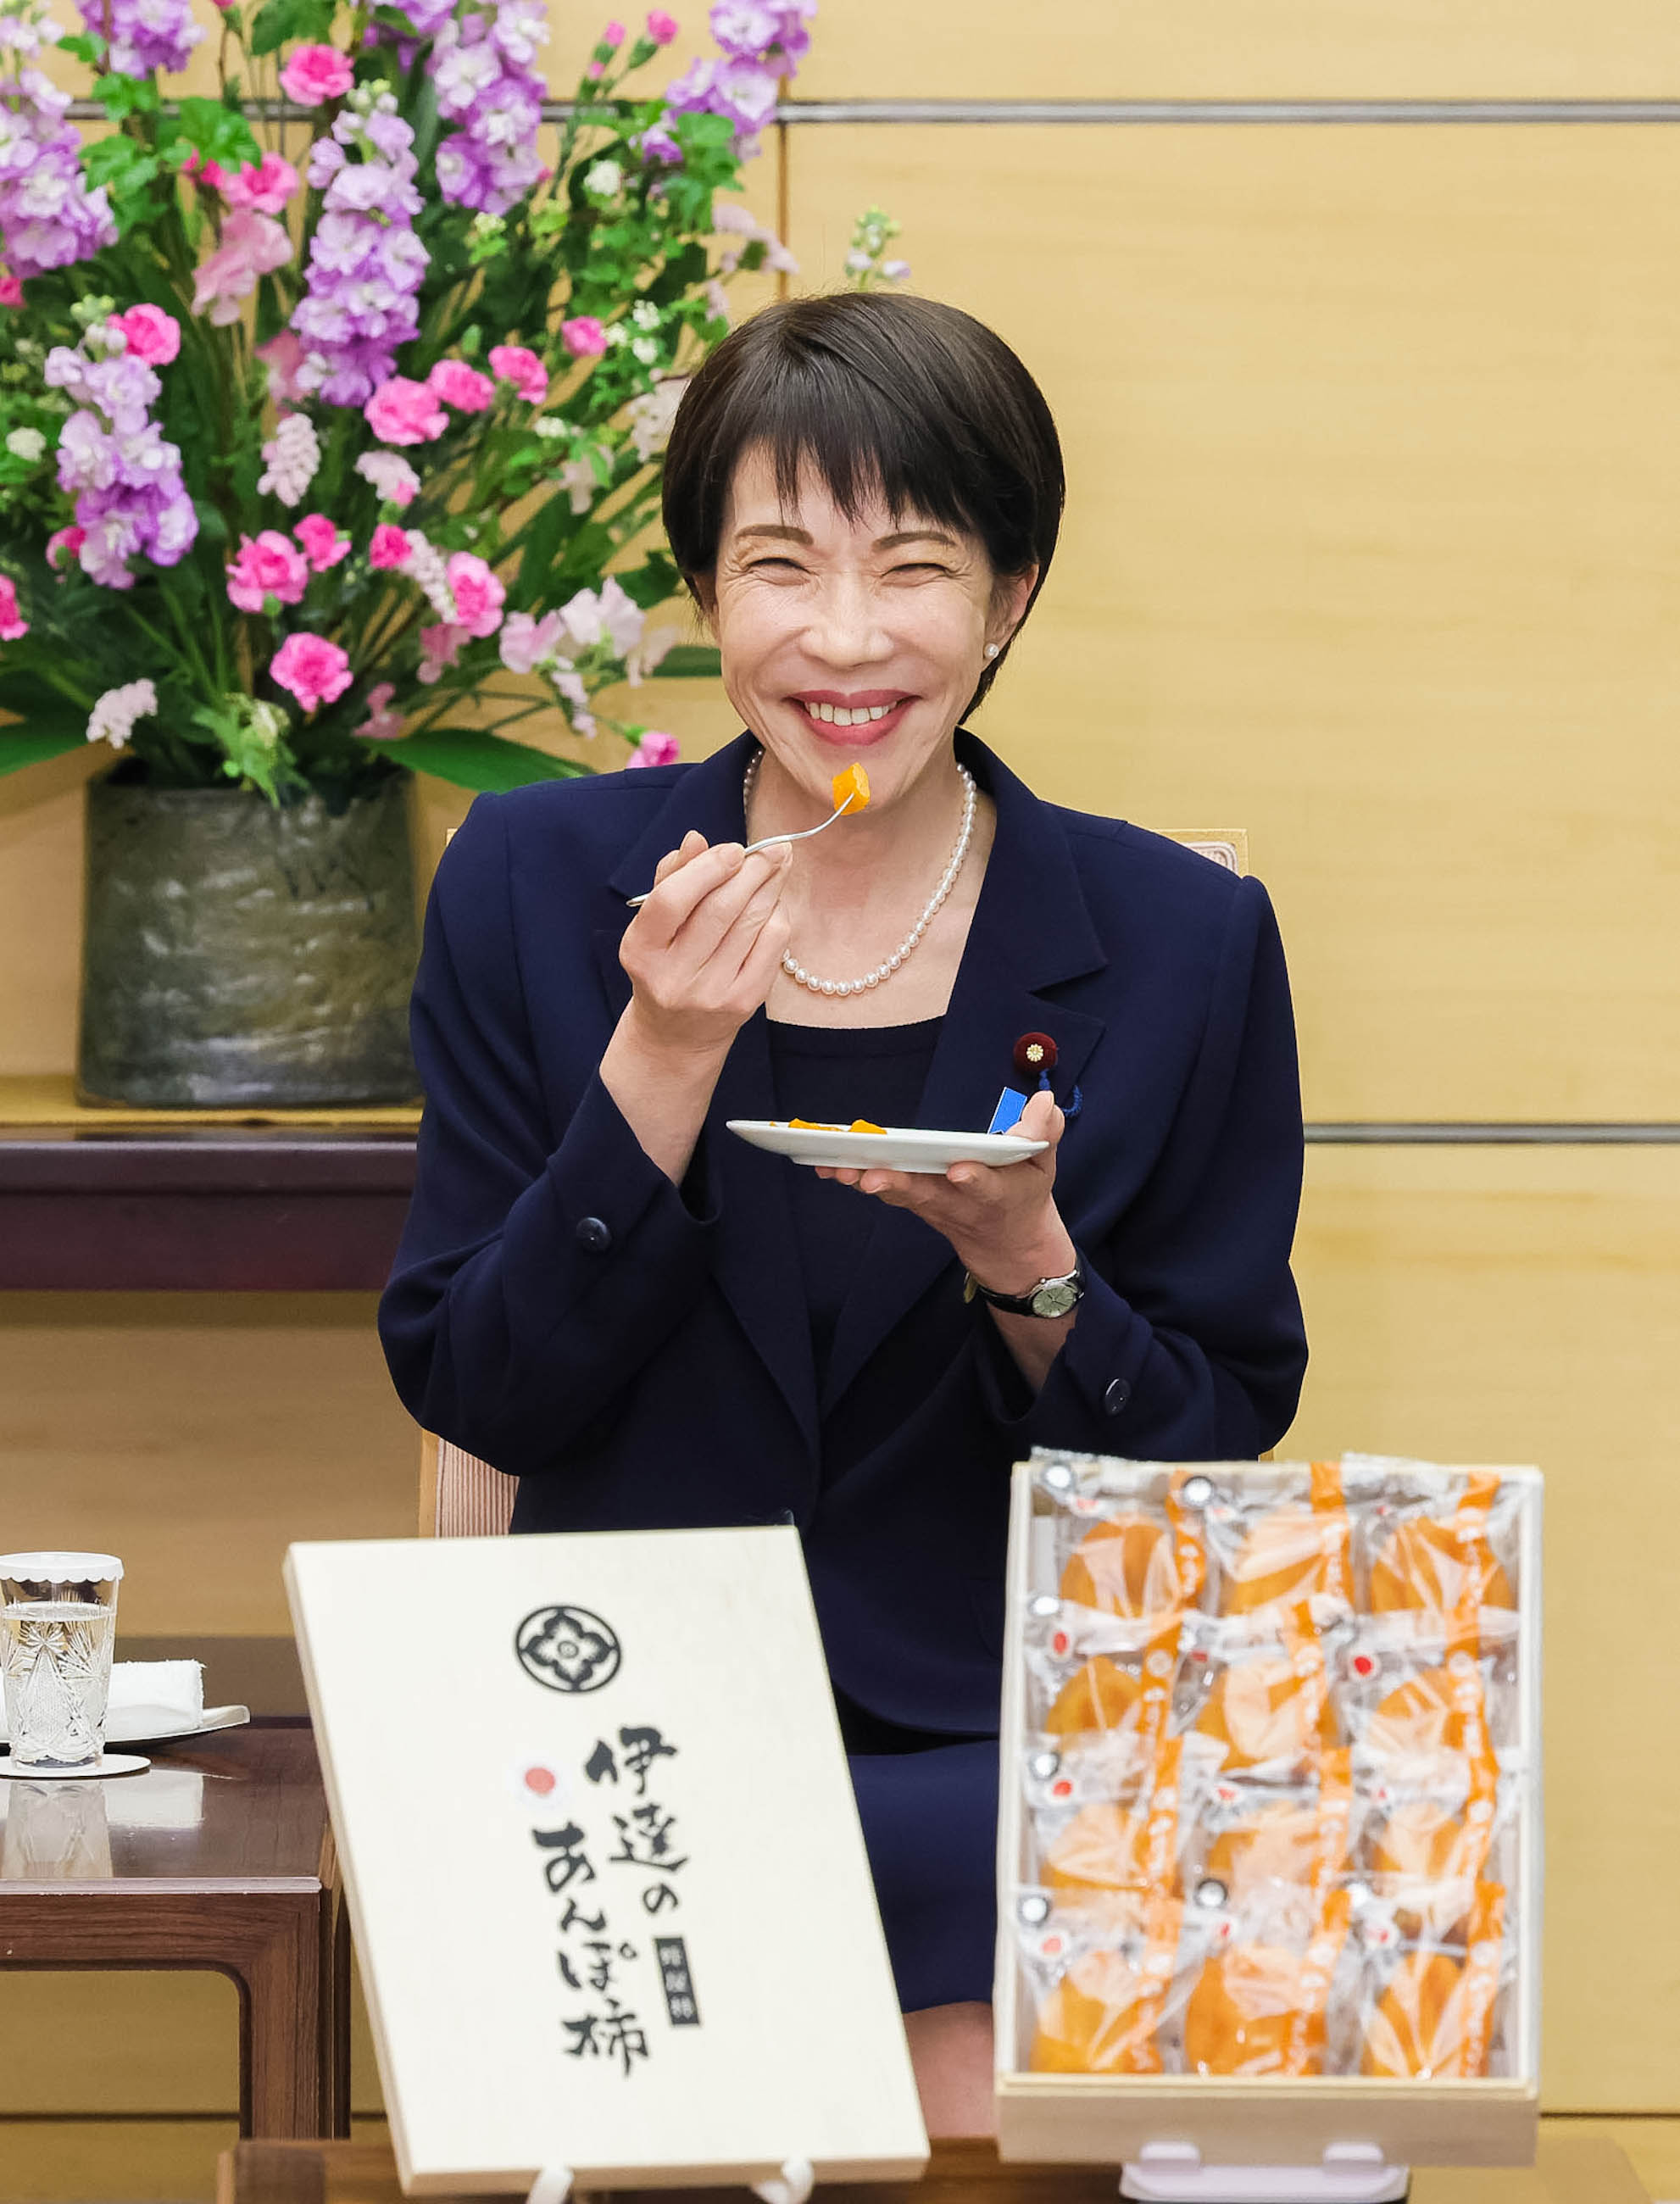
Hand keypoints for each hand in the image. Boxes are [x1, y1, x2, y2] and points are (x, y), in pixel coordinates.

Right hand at [601, 831, 790, 1184]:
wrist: (675, 1037)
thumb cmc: (664, 966)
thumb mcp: (654, 928)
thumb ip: (671, 879)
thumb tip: (696, 839)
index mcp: (641, 951)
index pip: (672, 901)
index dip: (706, 868)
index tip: (733, 848)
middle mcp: (674, 976)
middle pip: (719, 910)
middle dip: (752, 871)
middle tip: (772, 850)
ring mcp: (711, 992)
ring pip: (751, 924)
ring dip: (770, 887)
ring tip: (779, 866)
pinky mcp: (744, 1002)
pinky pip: (772, 947)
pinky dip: (778, 917)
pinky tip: (775, 904)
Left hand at [816, 1087, 1075, 1290]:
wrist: (1007, 1243)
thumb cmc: (1023, 1193)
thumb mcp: (1044, 1164)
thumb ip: (1045, 1132)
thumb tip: (1043, 1100)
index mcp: (998, 1193)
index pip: (987, 1187)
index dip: (974, 1180)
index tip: (961, 1171)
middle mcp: (959, 1202)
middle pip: (928, 1194)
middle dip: (901, 1185)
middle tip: (874, 1177)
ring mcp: (931, 1203)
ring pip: (899, 1194)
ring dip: (868, 1181)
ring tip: (838, 1168)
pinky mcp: (911, 1200)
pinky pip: (882, 1189)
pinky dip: (854, 1178)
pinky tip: (825, 1165)